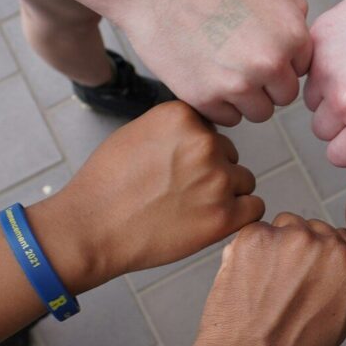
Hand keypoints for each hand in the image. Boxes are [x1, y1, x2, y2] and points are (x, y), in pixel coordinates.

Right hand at [35, 101, 263, 289]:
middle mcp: (204, 142)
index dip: (195, 152)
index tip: (176, 169)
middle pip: (230, 155)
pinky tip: (213, 221)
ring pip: (244, 181)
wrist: (91, 227)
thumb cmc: (107, 184)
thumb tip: (201, 135)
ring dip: (227, 194)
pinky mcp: (224, 216)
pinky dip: (239, 216)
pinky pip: (254, 208)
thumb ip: (175, 130)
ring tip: (191, 209)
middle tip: (180, 193)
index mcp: (182, 117)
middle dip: (213, 172)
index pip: (210, 130)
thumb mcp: (137, 133)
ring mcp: (217, 179)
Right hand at [112, 0, 311, 125]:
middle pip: (283, 95)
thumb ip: (291, 13)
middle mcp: (271, 61)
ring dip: (243, 97)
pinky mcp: (205, 98)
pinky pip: (226, 119)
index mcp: (292, 31)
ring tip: (218, 66)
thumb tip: (300, 43)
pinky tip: (201, 74)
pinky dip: (216, 104)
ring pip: (258, 112)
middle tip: (235, 58)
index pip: (301, 68)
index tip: (255, 47)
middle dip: (265, 83)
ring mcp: (239, 83)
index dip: (279, 59)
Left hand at [188, 214, 345, 345]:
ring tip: (262, 288)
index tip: (306, 281)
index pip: (343, 241)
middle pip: (314, 228)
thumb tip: (323, 254)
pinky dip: (247, 252)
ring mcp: (297, 239)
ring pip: (284, 225)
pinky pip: (254, 232)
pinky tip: (244, 284)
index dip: (319, 260)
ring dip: (273, 246)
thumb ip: (340, 281)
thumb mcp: (337, 322)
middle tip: (281, 290)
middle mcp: (335, 250)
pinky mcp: (259, 235)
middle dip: (297, 250)